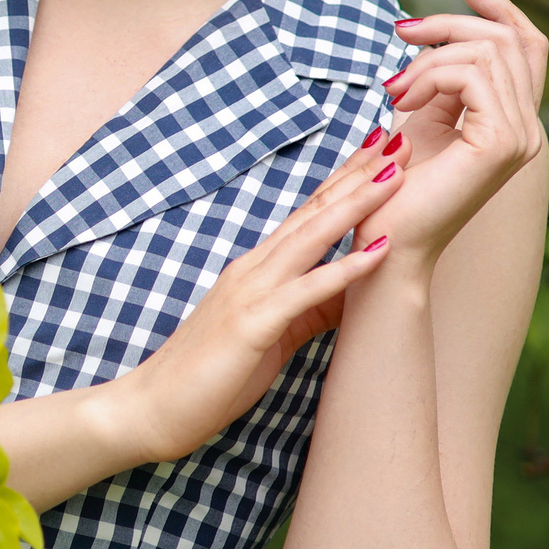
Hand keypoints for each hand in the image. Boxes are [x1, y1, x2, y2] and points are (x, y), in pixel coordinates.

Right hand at [115, 139, 405, 461]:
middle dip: (357, 176)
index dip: (344, 181)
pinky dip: (344, 269)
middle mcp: (252, 269)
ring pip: (310, 239)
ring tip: (395, 176)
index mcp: (255, 269)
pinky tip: (379, 250)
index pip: (306, 214)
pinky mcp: (252, 326)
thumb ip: (307, 307)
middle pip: (312, 212)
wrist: (151, 407)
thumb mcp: (269, 334)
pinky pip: (306, 292)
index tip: (379, 152)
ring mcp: (250, 294)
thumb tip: (352, 290)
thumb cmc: (208, 375)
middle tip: (396, 140)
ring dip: (355, 205)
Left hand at [359, 0, 548, 265]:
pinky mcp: (499, 143)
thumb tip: (432, 35)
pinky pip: (470, 76)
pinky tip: (400, 100)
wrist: (387, 243)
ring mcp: (520, 137)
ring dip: (429, 58)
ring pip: (483, 54)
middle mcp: (527, 128)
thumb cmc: (394, 187)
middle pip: (504, 40)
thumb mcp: (421, 117)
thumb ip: (440, 81)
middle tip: (401, 33)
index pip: (528, 47)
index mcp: (512, 120)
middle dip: (448, 25)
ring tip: (393, 89)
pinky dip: (429, 76)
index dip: (501, 9)